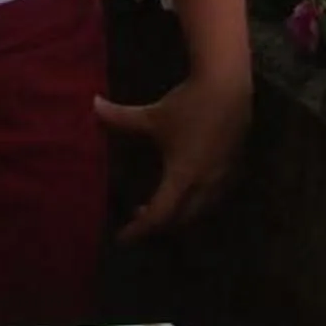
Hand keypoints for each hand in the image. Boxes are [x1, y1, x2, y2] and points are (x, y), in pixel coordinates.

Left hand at [96, 70, 251, 240]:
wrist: (228, 87)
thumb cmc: (188, 104)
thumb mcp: (151, 116)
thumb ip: (119, 118)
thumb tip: (92, 106)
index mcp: (183, 177)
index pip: (159, 215)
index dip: (139, 229)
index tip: (122, 238)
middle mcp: (205, 185)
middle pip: (181, 220)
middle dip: (158, 224)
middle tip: (137, 218)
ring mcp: (222, 179)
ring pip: (199, 212)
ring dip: (178, 215)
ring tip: (157, 204)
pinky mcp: (233, 170)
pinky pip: (212, 199)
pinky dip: (194, 204)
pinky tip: (184, 190)